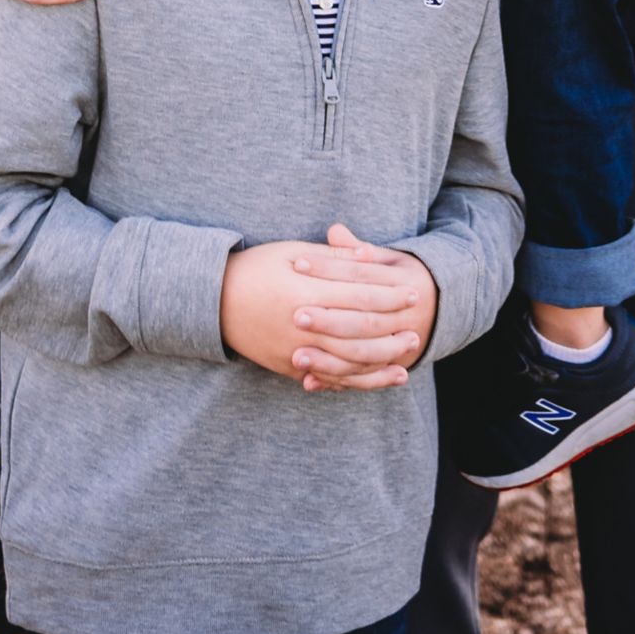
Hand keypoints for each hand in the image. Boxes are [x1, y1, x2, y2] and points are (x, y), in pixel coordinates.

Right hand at [219, 228, 435, 389]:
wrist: (215, 300)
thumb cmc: (258, 268)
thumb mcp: (294, 253)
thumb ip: (333, 258)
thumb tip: (368, 257)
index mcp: (306, 290)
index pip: (359, 295)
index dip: (389, 295)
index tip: (412, 292)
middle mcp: (302, 325)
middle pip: (358, 331)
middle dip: (392, 329)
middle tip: (418, 327)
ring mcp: (296, 351)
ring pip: (348, 362)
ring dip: (381, 360)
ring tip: (407, 356)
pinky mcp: (290, 368)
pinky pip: (330, 379)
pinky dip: (357, 381)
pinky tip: (377, 378)